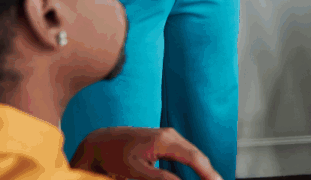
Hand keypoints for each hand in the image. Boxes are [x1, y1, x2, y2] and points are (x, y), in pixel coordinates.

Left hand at [70, 126, 219, 179]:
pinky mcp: (166, 139)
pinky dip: (194, 163)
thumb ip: (160, 178)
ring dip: (203, 168)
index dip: (208, 172)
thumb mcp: (136, 171)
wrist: (101, 141)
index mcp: (164, 141)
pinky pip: (185, 152)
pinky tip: (199, 173)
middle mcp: (170, 134)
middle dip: (209, 171)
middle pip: (197, 155)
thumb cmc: (115, 155)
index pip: (194, 158)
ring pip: (193, 153)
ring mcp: (169, 135)